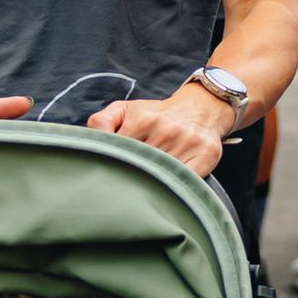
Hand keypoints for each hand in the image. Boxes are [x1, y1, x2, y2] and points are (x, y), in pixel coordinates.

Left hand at [88, 83, 232, 176]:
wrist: (201, 108)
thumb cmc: (158, 115)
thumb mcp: (125, 109)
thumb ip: (101, 122)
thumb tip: (90, 141)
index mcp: (142, 119)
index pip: (119, 152)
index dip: (113, 166)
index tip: (109, 176)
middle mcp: (166, 130)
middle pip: (140, 167)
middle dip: (131, 179)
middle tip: (125, 189)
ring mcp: (188, 143)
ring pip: (163, 176)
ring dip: (152, 185)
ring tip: (146, 188)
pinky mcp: (206, 155)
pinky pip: (187, 181)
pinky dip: (176, 188)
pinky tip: (168, 188)